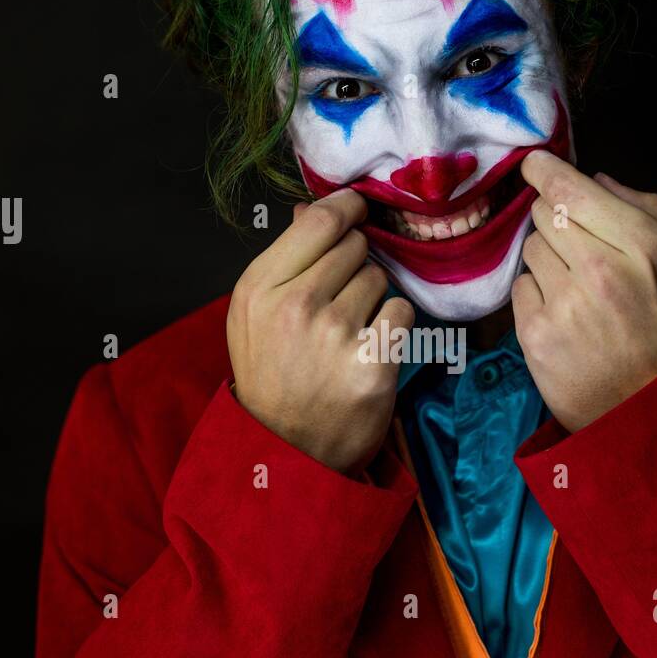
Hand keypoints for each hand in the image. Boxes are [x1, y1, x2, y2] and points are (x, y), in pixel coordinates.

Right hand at [227, 189, 413, 474]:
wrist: (287, 449)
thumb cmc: (273, 374)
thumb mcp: (254, 314)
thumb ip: (285, 260)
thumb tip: (316, 208)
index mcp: (259, 287)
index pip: (320, 222)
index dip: (347, 209)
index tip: (358, 210)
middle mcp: (295, 305)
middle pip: (355, 247)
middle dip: (355, 265)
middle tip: (339, 302)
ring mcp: (335, 335)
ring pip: (379, 279)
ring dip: (373, 300)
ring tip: (349, 333)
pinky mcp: (372, 364)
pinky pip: (402, 313)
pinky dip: (393, 328)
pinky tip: (371, 349)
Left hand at [511, 152, 656, 432]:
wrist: (653, 410)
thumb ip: (648, 212)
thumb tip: (597, 182)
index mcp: (643, 245)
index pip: (571, 189)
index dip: (546, 171)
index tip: (534, 166)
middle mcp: (601, 269)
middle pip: (546, 214)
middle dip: (556, 223)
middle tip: (579, 251)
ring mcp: (564, 303)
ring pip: (531, 250)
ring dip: (549, 262)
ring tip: (579, 292)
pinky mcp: (535, 334)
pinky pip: (520, 288)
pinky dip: (537, 297)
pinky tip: (565, 318)